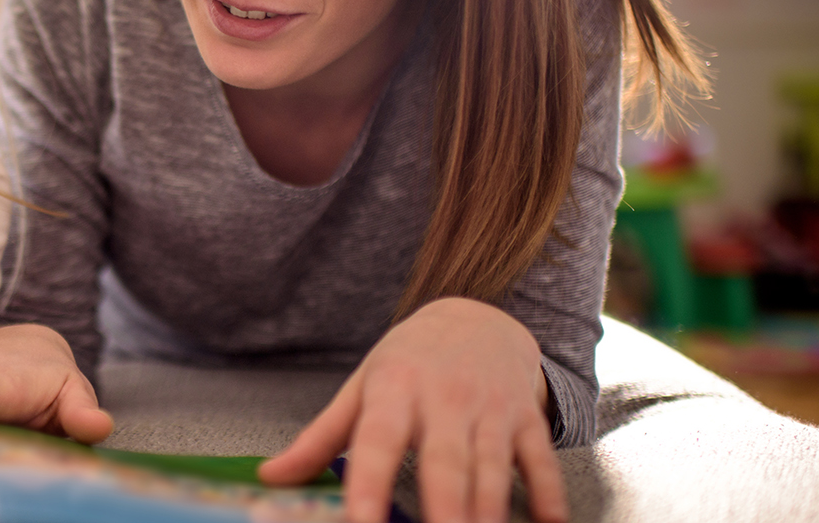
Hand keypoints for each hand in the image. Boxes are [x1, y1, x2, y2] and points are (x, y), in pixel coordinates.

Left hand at [259, 298, 566, 522]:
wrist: (477, 317)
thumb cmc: (408, 364)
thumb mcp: (361, 389)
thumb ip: (320, 438)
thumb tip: (271, 476)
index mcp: (394, 391)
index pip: (376, 443)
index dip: (367, 486)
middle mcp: (444, 399)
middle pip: (445, 463)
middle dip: (445, 510)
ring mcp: (490, 409)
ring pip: (493, 468)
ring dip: (490, 511)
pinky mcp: (527, 418)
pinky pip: (541, 462)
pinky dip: (549, 497)